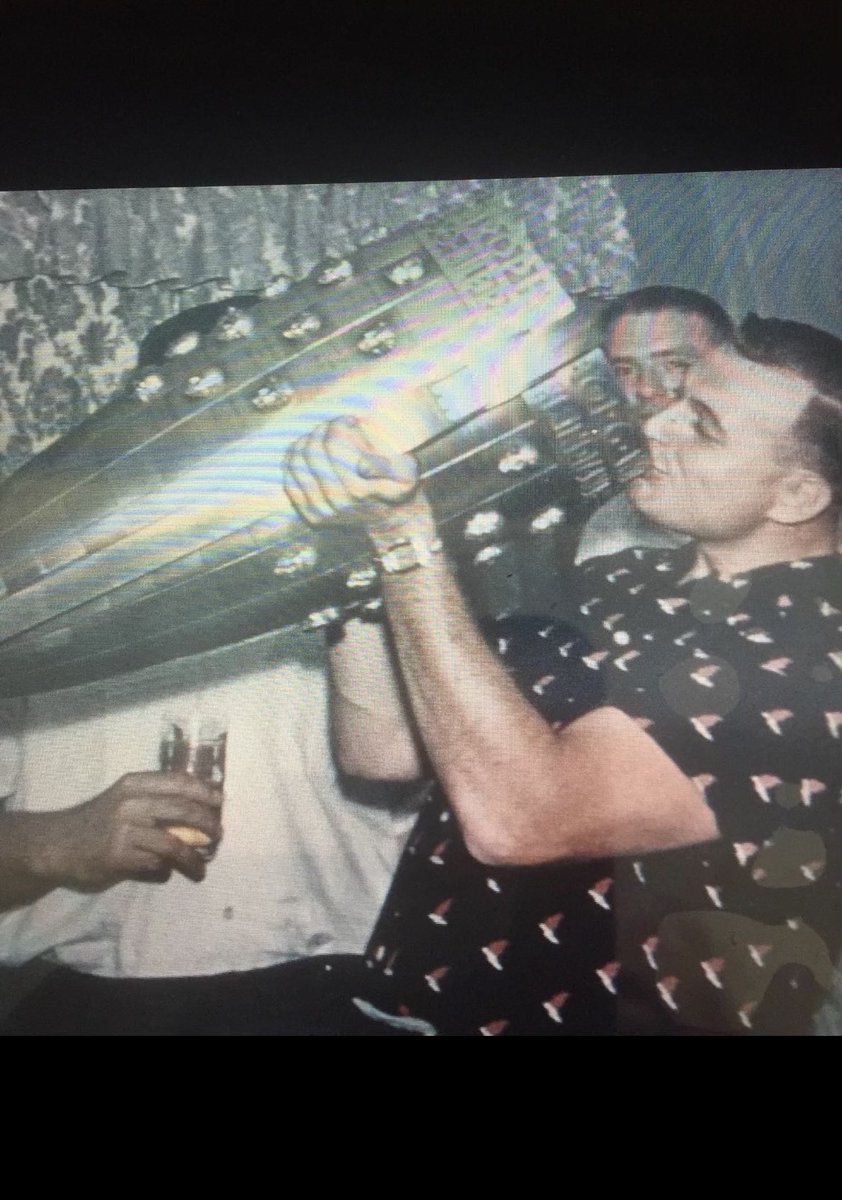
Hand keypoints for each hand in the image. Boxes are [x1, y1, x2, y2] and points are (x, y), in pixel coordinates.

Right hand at [38, 772, 223, 888]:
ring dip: (193, 859)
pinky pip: (156, 867)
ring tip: (201, 869)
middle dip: (207, 825)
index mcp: (134, 784)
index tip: (221, 801)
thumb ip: (155, 800)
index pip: (179, 781)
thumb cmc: (98, 821)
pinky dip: (166, 873)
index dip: (204, 791)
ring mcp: (125, 831)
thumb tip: (201, 809)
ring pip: (174, 845)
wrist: (57, 845)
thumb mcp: (123, 799)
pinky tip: (167, 875)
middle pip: (183, 811)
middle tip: (218, 836)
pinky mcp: (120, 858)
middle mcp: (131, 803)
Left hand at [283, 416, 430, 545]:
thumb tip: (359, 464)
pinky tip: (301, 451)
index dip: (338, 425)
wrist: (391, 520)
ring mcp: (323, 512)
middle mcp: (339, 503)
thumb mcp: (404, 472)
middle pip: (313, 452)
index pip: (334, 445)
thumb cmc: (398, 487)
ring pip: (299, 465)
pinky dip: (292, 463)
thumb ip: (384, 464)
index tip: (349, 420)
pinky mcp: (313, 516)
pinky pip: (291, 484)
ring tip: (317, 436)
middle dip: (320, 431)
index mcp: (359, 489)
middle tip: (331, 425)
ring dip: (305, 443)